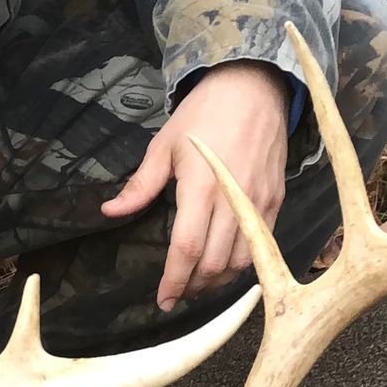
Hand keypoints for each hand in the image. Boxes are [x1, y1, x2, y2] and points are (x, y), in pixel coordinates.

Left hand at [101, 62, 289, 312]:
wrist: (254, 88)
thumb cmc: (204, 113)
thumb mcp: (164, 144)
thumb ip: (140, 185)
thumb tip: (110, 211)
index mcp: (201, 185)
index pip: (186, 248)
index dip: (173, 280)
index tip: (162, 298)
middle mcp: (233, 199)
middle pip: (214, 262)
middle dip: (193, 286)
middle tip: (177, 293)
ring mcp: (258, 202)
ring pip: (241, 261)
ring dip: (218, 280)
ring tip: (199, 283)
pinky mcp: (275, 200)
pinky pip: (262, 246)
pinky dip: (242, 264)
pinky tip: (225, 265)